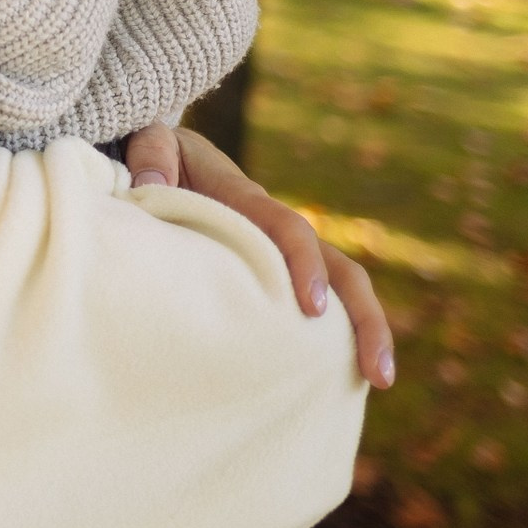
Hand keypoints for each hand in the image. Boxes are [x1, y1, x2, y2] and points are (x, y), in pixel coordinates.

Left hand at [123, 124, 396, 391]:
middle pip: (342, 268)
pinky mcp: (272, 277)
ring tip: (379, 382)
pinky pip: (313, 307)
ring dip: (363, 332)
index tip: (312, 307)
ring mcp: (280, 255)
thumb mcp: (149, 144)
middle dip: (364, 316)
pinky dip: (330, 340)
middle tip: (378, 372)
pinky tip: (331, 383)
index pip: (288, 230)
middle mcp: (276, 230)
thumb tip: (148, 181)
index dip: (303, 264)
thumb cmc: (154, 156)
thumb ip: (151, 158)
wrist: (162, 159)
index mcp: (245, 200)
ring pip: (340, 290)